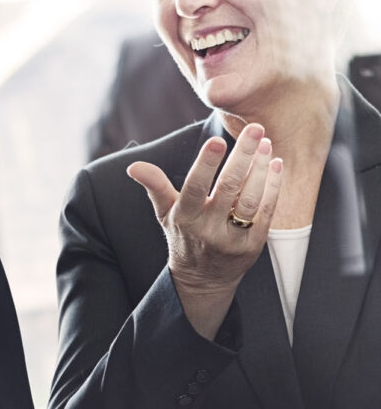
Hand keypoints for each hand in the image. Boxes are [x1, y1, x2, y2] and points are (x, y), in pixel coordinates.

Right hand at [127, 123, 282, 337]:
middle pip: (229, 188)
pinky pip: (266, 211)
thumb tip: (133, 166)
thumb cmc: (183, 236)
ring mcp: (233, 238)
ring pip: (251, 199)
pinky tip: (276, 164)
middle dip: (244, 156)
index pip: (195, 187)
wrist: (204, 279)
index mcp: (185, 218)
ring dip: (262, 169)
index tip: (217, 140)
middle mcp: (208, 229)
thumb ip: (154, 186)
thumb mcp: (164, 213)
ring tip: (267, 144)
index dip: (206, 164)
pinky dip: (273, 186)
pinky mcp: (254, 244)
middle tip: (256, 129)